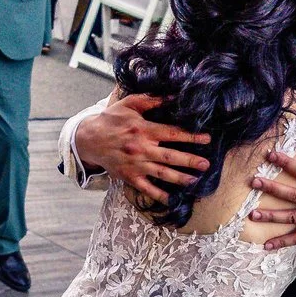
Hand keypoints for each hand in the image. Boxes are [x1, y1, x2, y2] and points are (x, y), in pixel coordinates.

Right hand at [74, 92, 209, 200]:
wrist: (88, 139)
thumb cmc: (111, 119)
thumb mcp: (129, 104)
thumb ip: (151, 100)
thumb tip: (173, 96)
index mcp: (143, 130)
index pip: (172, 133)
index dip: (191, 136)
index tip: (206, 138)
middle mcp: (141, 149)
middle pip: (170, 156)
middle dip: (190, 160)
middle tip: (206, 164)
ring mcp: (136, 165)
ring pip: (162, 173)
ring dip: (180, 178)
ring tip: (195, 181)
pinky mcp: (129, 177)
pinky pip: (146, 188)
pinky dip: (159, 195)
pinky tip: (172, 199)